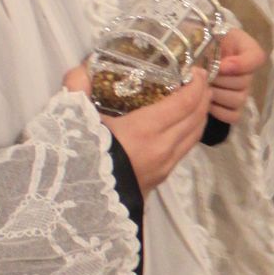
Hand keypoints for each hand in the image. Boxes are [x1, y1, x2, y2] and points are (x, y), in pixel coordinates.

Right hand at [64, 64, 210, 193]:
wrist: (73, 205)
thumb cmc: (74, 159)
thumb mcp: (71, 119)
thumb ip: (76, 88)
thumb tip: (82, 69)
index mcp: (144, 130)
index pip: (184, 103)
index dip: (195, 84)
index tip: (197, 69)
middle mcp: (161, 149)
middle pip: (196, 118)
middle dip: (202, 96)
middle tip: (200, 80)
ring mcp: (163, 167)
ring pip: (193, 136)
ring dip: (199, 115)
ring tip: (196, 99)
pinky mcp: (159, 180)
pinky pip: (184, 151)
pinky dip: (189, 132)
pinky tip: (180, 126)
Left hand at [206, 26, 266, 125]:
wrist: (188, 54)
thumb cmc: (199, 42)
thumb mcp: (207, 33)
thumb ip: (214, 41)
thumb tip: (221, 67)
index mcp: (246, 49)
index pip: (257, 57)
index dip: (241, 64)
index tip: (221, 64)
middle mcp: (248, 73)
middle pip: (244, 82)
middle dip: (219, 79)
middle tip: (203, 74)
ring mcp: (242, 93)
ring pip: (237, 99)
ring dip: (216, 94)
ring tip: (202, 86)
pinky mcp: (233, 109)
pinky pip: (232, 116)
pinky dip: (217, 111)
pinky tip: (205, 101)